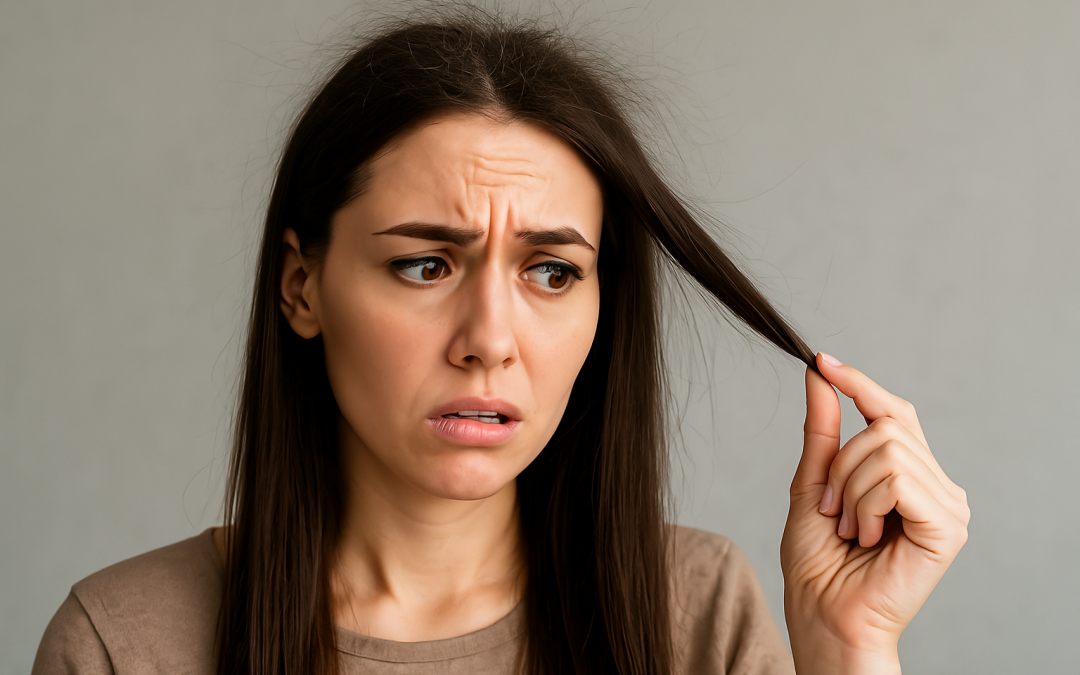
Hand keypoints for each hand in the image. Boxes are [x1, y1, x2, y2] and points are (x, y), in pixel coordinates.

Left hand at [780, 353, 968, 673]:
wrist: (823, 614)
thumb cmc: (818, 563)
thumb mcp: (813, 482)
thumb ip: (823, 430)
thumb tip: (818, 374)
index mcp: (910, 476)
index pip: (893, 411)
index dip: (859, 383)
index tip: (822, 361)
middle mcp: (936, 486)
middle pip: (885, 425)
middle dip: (841, 464)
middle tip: (831, 509)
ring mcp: (947, 505)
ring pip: (887, 449)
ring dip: (849, 489)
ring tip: (848, 529)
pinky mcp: (949, 527)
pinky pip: (896, 478)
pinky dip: (865, 504)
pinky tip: (866, 537)